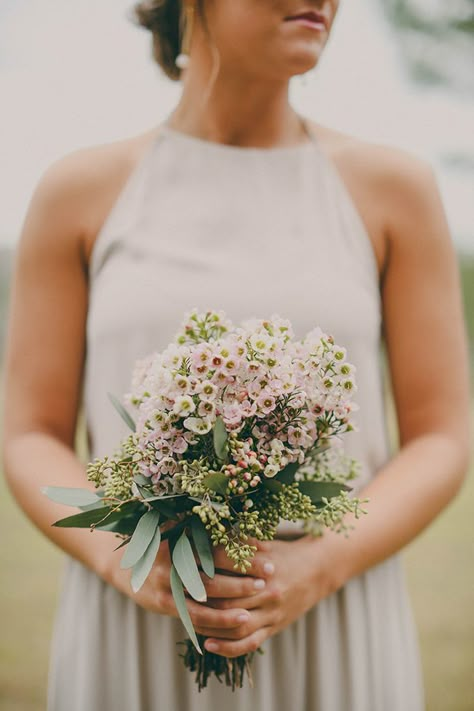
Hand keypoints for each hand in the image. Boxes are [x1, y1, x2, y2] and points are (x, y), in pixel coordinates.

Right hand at [103, 535, 270, 635]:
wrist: (124, 567)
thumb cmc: (161, 544)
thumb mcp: (175, 527)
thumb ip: (201, 526)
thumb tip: (243, 520)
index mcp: (177, 534)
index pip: (216, 537)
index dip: (240, 542)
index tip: (265, 545)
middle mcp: (171, 556)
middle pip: (214, 562)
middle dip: (245, 566)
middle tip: (271, 568)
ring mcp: (165, 581)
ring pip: (207, 589)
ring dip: (237, 591)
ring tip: (262, 590)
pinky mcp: (164, 604)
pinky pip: (196, 614)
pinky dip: (220, 618)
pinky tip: (242, 619)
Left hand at [189, 535, 334, 657]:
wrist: (318, 569)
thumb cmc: (283, 553)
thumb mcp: (262, 543)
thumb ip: (236, 543)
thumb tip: (204, 536)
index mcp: (263, 566)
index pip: (226, 572)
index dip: (202, 572)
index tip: (181, 572)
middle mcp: (268, 591)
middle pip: (227, 601)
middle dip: (201, 602)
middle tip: (178, 600)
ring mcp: (272, 612)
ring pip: (236, 625)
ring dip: (210, 626)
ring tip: (188, 622)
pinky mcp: (275, 627)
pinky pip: (250, 643)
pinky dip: (228, 647)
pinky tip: (209, 644)